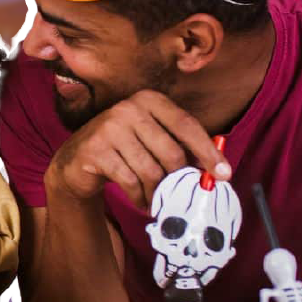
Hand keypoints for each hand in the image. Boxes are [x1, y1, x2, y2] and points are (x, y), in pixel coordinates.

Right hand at [46, 89, 230, 209]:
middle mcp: (128, 108)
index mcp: (148, 100)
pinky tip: (141, 201)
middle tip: (178, 194)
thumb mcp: (152, 139)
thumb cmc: (124, 150)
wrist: (76, 161)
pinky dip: (139, 197)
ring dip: (157, 192)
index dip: (208, 152)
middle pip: (171, 153)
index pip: (187, 125)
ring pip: (151, 170)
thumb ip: (180, 146)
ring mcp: (108, 128)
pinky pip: (130, 181)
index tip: (224, 174)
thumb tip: (217, 170)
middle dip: (177, 179)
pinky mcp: (95, 150)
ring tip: (156, 200)